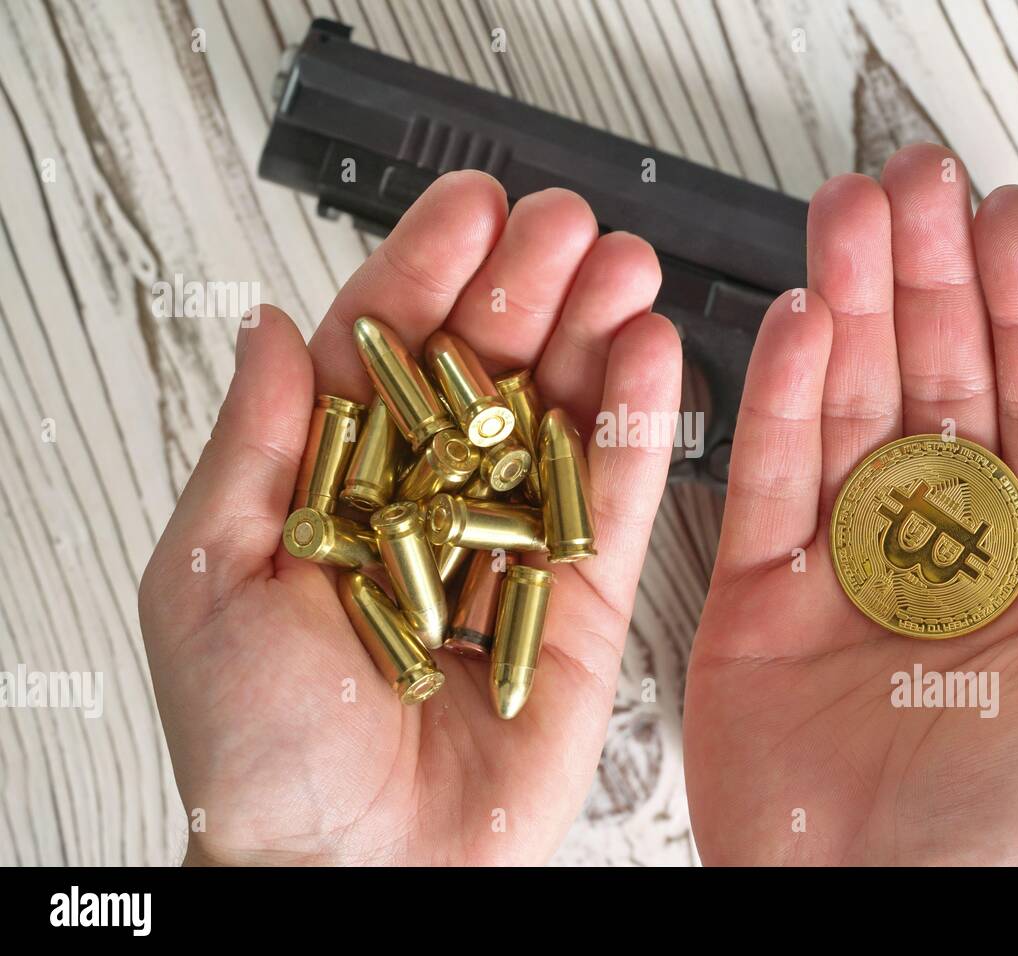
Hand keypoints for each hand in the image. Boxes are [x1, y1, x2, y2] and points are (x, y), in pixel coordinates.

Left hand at [139, 172, 680, 864]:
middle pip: (483, 374)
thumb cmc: (261, 752)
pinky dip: (637, 430)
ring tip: (625, 269)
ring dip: (593, 337)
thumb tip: (270, 329)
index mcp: (335, 492)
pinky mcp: (578, 605)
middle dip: (526, 289)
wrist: (357, 873)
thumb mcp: (212, 581)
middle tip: (566, 227)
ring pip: (558, 422)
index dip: (427, 274)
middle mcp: (428, 510)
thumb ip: (255, 447)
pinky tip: (650, 358)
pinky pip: (613, 503)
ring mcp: (509, 551)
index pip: (385, 357)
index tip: (469, 208)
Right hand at [683, 145, 1017, 864]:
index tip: (1008, 223)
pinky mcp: (756, 605)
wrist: (878, 939)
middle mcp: (941, 560)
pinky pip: (764, 481)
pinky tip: (795, 322)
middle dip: (928, 280)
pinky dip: (775, 398)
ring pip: (846, 411)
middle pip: (937, 387)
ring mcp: (846, 575)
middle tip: (913, 188)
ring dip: (848, 308)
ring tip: (848, 220)